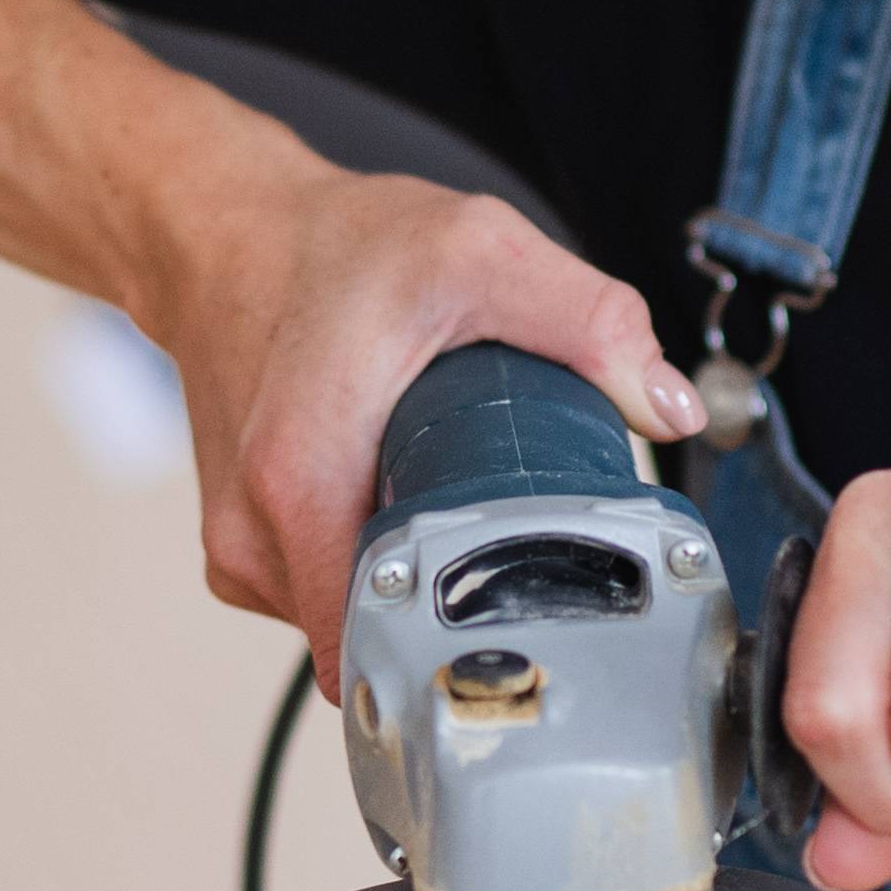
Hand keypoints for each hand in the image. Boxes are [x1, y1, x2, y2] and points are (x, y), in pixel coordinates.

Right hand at [138, 157, 700, 685]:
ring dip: (414, 581)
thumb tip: (669, 405)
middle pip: (379, 642)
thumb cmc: (330, 247)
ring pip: (353, 622)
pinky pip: (327, 594)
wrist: (221, 236)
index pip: (376, 652)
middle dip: (456, 608)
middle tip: (512, 539)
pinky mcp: (242, 549)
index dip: (464, 654)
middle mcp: (254, 537)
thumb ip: (587, 321)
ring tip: (449, 500)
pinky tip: (400, 498)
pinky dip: (373, 560)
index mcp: (300, 484)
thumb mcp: (478, 254)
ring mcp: (240, 551)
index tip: (527, 627)